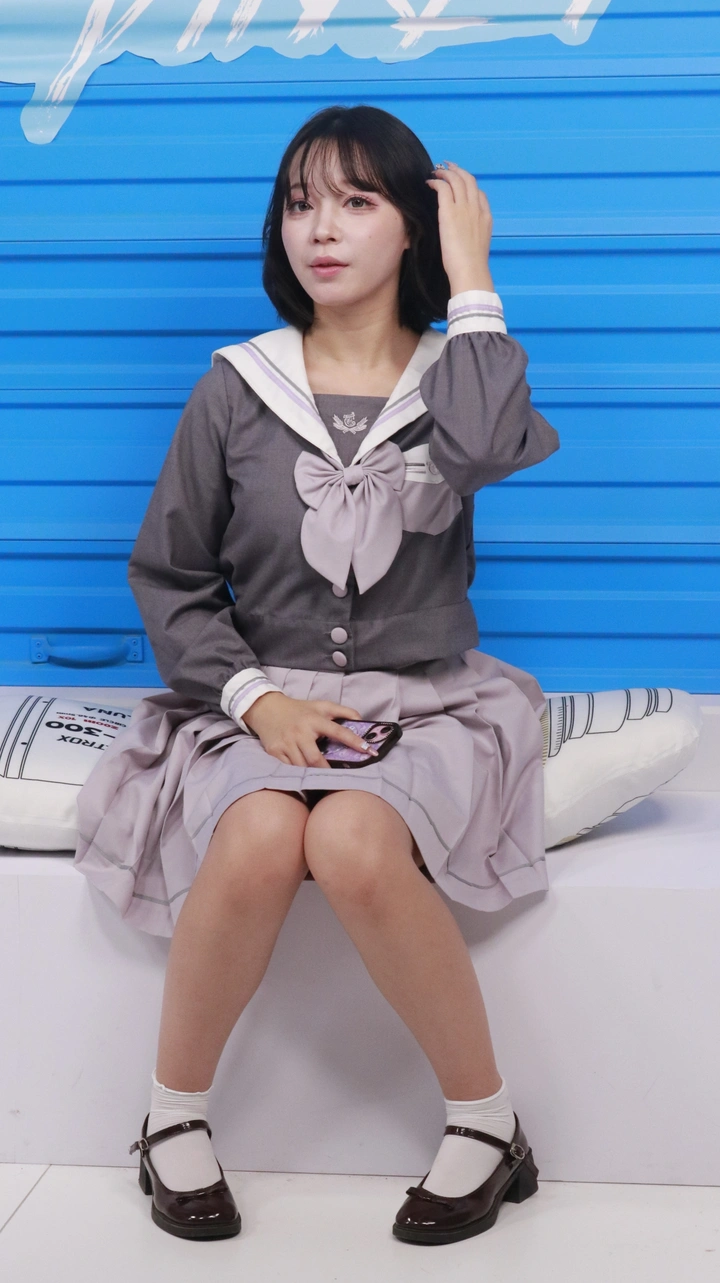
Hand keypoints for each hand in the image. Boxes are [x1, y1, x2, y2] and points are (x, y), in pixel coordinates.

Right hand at [241, 692, 377, 768]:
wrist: (266, 709)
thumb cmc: (298, 709)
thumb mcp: (321, 706)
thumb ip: (343, 711)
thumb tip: (362, 720)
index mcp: (314, 720)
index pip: (338, 731)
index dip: (354, 741)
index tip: (369, 751)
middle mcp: (300, 732)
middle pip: (316, 759)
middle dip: (327, 770)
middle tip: (338, 778)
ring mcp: (286, 743)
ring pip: (302, 767)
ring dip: (312, 774)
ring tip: (321, 779)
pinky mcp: (275, 752)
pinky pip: (289, 769)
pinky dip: (297, 774)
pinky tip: (304, 777)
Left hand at [425, 160, 494, 295]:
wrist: (470, 270)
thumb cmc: (471, 266)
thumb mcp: (478, 246)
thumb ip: (473, 234)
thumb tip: (464, 236)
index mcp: (486, 217)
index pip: (480, 194)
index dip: (469, 185)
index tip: (460, 184)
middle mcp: (476, 208)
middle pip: (469, 180)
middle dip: (458, 170)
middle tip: (447, 166)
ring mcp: (464, 208)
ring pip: (457, 179)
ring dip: (446, 172)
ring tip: (436, 171)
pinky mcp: (449, 212)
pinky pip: (443, 187)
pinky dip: (436, 181)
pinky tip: (429, 182)